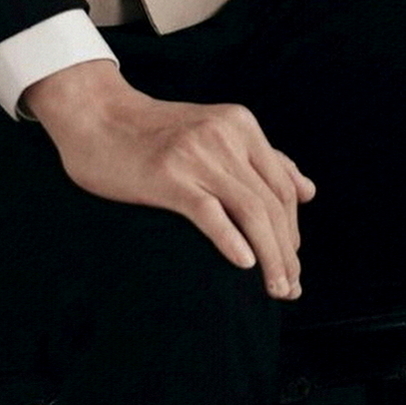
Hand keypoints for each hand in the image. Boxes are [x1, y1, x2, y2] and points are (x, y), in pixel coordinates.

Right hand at [25, 60, 314, 299]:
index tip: (294, 265)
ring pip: (250, 210)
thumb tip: (308, 191)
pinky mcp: (168, 176)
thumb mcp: (216, 133)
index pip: (283, 186)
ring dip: (270, 255)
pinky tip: (244, 264)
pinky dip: (231, 240)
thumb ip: (262, 159)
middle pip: (272, 202)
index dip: (293, 230)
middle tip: (290, 289)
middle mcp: (227, 136)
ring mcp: (198, 155)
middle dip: (287, 251)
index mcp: (242, 125)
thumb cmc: (154, 132)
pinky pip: (209, 211)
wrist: (97, 115)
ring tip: (277, 289)